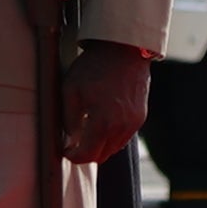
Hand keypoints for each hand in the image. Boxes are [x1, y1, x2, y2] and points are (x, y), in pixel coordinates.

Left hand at [61, 44, 152, 166]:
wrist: (123, 50)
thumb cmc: (94, 67)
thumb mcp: (71, 89)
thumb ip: (68, 119)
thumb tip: (70, 139)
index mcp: (103, 122)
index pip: (88, 155)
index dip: (74, 156)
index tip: (66, 150)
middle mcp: (121, 127)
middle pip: (102, 155)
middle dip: (86, 153)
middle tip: (74, 143)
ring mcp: (134, 123)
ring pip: (114, 148)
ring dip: (100, 145)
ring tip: (87, 130)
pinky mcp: (140, 117)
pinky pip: (124, 137)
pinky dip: (112, 136)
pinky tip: (102, 122)